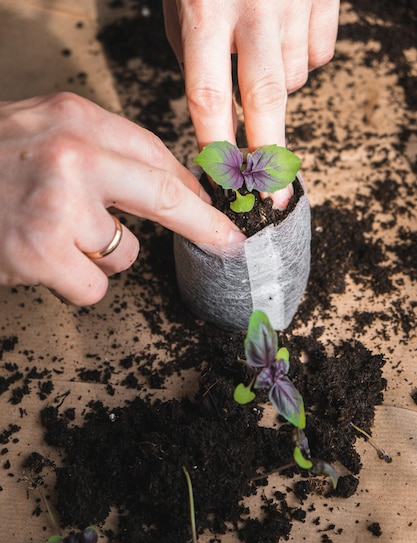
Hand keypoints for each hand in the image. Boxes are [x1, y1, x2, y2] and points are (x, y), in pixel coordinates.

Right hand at [0, 93, 244, 304]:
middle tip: (230, 243)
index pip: (154, 153)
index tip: (216, 208)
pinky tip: (43, 264)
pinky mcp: (41, 253)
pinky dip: (77, 284)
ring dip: (100, 256)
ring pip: (125, 252)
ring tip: (54, 239)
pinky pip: (95, 286)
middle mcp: (71, 154)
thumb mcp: (40, 135)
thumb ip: (98, 151)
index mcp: (73, 117)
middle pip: (163, 194)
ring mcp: (56, 205)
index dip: (191, 188)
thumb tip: (168, 184)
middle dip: (204, 225)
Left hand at [163, 0, 339, 204]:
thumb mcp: (184, 3)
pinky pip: (320, 53)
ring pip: (293, 77)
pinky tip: (288, 34)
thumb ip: (198, 56)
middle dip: (269, 154)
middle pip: (266, 99)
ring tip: (261, 52)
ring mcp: (295, 3)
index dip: (216, 145)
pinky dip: (305, 56)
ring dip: (278, 83)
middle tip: (274, 197)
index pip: (208, 96)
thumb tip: (220, 111)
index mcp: (207, 12)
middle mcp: (254, 10)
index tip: (220, 181)